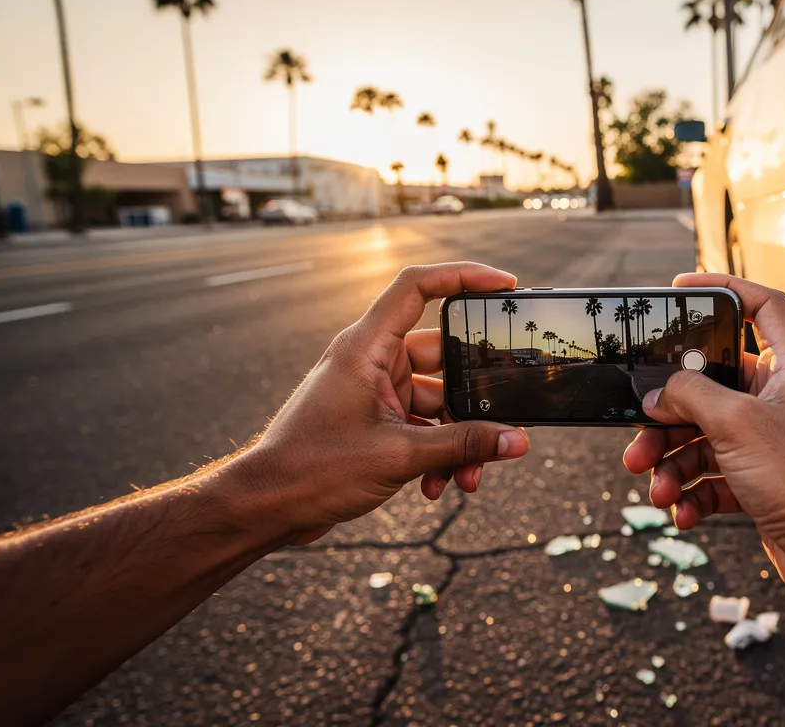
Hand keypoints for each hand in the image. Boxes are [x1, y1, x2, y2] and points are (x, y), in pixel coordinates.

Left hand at [240, 262, 529, 544]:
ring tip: (466, 477)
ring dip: (456, 438)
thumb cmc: (312, 469)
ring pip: (438, 400)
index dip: (464, 276)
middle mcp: (371, 360)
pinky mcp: (376, 419)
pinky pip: (423, 424)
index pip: (419, 287)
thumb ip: (464, 445)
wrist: (266, 507)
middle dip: (473, 400)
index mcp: (366, 346)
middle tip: (501, 423)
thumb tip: (518, 440)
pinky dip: (436, 451)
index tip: (505, 285)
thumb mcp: (400, 456)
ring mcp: (374, 390)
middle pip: (443, 357)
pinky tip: (437, 485)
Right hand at [623, 274, 784, 599]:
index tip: (683, 288)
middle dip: (670, 413)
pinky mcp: (760, 486)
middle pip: (712, 386)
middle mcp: (781, 403)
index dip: (726, 288)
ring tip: (657, 486)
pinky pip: (713, 479)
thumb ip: (691, 396)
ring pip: (705, 439)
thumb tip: (660, 392)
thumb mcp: (738, 423)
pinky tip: (682, 510)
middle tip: (640, 431)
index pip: (764, 307)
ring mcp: (770, 446)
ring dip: (673, 463)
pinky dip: (692, 494)